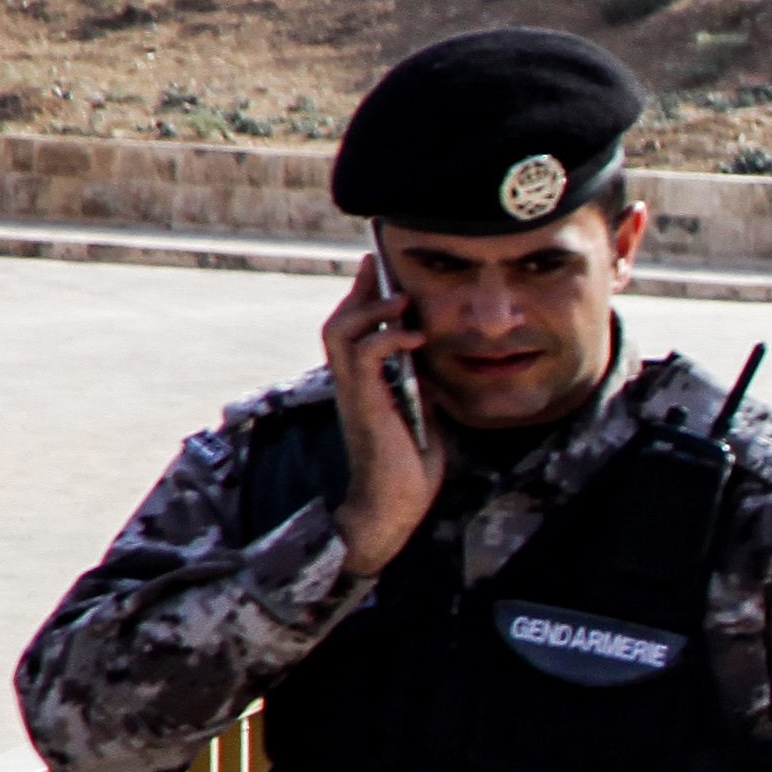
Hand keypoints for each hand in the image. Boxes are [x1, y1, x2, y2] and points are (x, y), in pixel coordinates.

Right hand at [318, 259, 442, 576]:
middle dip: (360, 291)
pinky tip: (415, 337)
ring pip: (340, 332)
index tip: (380, 271)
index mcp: (363, 384)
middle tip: (381, 266)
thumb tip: (433, 355)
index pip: (353, 331)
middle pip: (338, 322)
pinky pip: (365, 356)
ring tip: (402, 300)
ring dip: (371, 309)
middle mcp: (350, 383)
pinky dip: (388, 338)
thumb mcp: (422, 411)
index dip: (364, 299)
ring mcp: (353, 393)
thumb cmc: (409, 465)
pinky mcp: (364, 404)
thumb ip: (419, 382)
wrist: (394, 505)